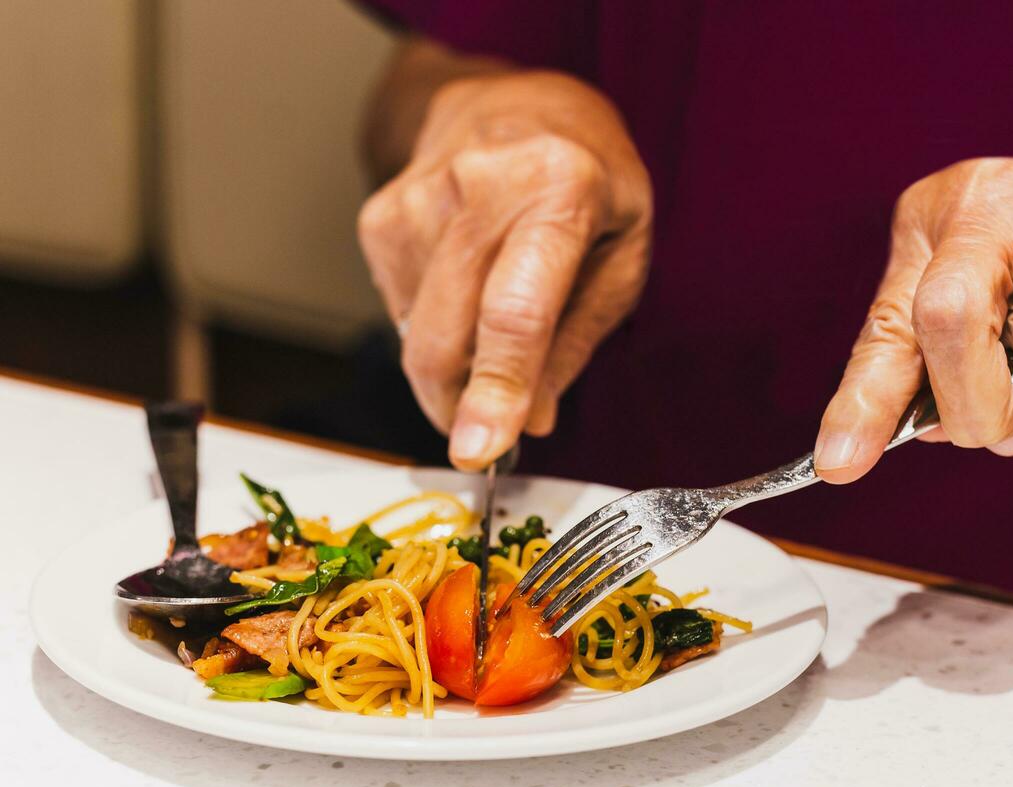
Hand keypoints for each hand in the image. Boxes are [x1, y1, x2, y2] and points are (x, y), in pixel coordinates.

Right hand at [358, 69, 651, 468]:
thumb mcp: (623, 255)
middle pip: (447, 335)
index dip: (497, 388)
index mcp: (559, 189)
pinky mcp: (380, 217)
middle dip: (461, 408)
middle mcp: (478, 185)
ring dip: (451, 371)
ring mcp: (418, 198)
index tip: (480, 449)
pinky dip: (432, 333)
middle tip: (488, 435)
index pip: (516, 310)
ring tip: (496, 332)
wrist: (517, 102)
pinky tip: (467, 294)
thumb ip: (577, 340)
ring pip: (416, 336)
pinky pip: (398, 314)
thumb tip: (531, 420)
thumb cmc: (588, 183)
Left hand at [813, 148, 1012, 481]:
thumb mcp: (990, 318)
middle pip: (952, 319)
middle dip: (980, 405)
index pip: (889, 328)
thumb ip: (945, 375)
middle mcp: (991, 199)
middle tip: (1008, 426)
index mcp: (935, 224)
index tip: (838, 466)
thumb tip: (925, 434)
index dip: (863, 405)